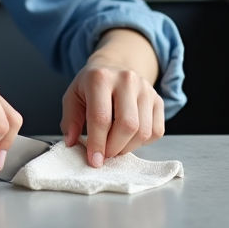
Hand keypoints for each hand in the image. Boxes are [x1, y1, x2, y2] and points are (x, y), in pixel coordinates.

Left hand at [60, 28, 164, 167]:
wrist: (114, 67)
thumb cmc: (91, 86)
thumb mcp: (72, 96)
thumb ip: (70, 120)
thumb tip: (72, 142)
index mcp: (100, 78)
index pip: (101, 117)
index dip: (97, 144)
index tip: (95, 160)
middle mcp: (127, 80)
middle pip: (127, 125)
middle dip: (114, 148)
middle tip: (105, 153)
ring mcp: (146, 89)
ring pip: (144, 131)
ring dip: (128, 147)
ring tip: (115, 145)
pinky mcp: (158, 100)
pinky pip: (156, 131)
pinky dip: (142, 142)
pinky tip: (129, 137)